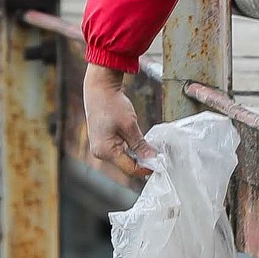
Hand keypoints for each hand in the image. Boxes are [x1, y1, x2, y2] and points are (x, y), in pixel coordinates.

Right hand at [83, 63, 155, 181]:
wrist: (99, 88)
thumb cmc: (111, 104)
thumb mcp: (129, 125)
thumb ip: (140, 145)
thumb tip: (151, 159)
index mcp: (105, 150)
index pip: (129, 168)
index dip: (145, 167)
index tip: (158, 162)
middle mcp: (99, 152)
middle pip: (125, 165)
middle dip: (141, 161)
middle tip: (156, 154)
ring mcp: (99, 148)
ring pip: (123, 159)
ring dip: (136, 155)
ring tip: (148, 147)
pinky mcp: (102, 142)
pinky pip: (118, 151)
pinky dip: (129, 149)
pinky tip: (137, 142)